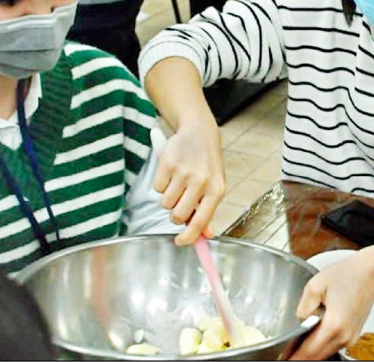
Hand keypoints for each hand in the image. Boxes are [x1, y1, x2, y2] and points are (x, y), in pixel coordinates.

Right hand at [150, 118, 223, 244]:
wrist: (200, 132)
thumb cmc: (208, 164)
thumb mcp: (214, 186)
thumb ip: (208, 211)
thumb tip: (206, 235)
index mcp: (216, 190)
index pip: (201, 221)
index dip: (189, 236)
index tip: (180, 242)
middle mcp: (201, 181)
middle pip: (177, 216)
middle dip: (175, 215)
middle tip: (180, 204)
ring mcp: (183, 172)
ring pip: (165, 203)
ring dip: (169, 198)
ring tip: (178, 184)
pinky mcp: (167, 163)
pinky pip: (157, 188)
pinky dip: (161, 184)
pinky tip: (172, 173)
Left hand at [290, 246, 373, 359]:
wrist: (373, 273)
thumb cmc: (349, 275)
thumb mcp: (316, 285)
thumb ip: (304, 307)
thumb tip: (299, 320)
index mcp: (334, 326)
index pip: (307, 352)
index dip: (292, 356)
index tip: (282, 357)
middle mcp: (344, 336)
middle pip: (316, 356)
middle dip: (299, 355)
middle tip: (285, 351)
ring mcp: (350, 338)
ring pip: (324, 353)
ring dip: (310, 351)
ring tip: (296, 343)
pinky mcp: (353, 335)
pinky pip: (333, 346)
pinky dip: (321, 345)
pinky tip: (312, 336)